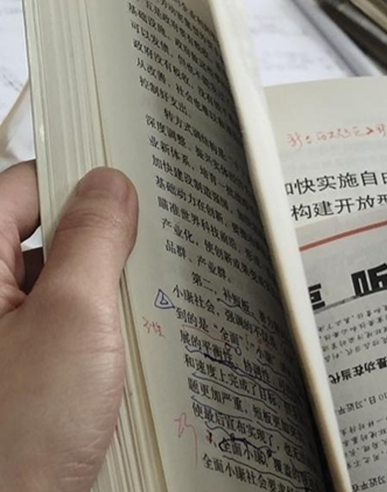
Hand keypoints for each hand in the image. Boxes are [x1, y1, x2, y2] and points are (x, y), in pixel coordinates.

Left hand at [0, 161, 137, 491]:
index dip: (81, 183)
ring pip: (59, 281)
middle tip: (136, 271)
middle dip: (101, 250)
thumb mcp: (73, 320)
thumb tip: (110, 188)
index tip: (129, 193)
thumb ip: (92, 241)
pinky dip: (94, 328)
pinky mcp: (16, 362)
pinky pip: (61, 321)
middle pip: (46, 235)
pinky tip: (116, 356)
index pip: (27, 186)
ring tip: (125, 329)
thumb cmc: (14, 441)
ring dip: (103, 295)